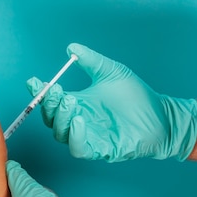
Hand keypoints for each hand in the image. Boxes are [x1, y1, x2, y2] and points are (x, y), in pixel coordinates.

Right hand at [27, 43, 196, 161]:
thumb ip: (91, 61)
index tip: (33, 81)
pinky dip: (74, 137)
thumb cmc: (137, 96)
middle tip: (55, 90)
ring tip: (70, 102)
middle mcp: (77, 120)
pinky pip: (79, 148)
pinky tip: (79, 121)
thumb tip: (72, 47)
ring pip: (60, 133)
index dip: (39, 92)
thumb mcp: (111, 72)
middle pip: (51, 118)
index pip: (50, 100)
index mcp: (77, 103)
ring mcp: (87, 136)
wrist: (162, 115)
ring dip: (60, 118)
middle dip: (49, 104)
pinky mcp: (100, 149)